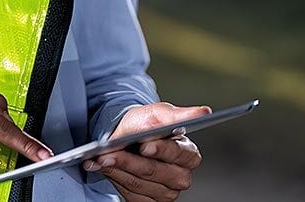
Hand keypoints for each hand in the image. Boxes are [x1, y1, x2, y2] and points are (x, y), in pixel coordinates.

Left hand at [82, 102, 209, 201]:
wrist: (125, 137)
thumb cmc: (143, 126)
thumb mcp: (156, 114)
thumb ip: (178, 115)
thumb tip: (204, 112)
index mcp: (188, 154)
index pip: (178, 154)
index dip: (161, 150)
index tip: (144, 145)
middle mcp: (180, 176)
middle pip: (154, 172)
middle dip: (128, 161)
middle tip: (107, 153)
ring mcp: (166, 192)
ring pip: (139, 184)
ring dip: (117, 170)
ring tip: (100, 158)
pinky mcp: (149, 201)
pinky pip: (131, 195)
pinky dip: (115, 180)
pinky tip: (104, 168)